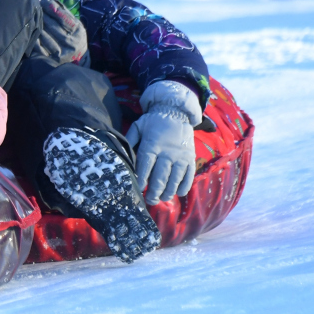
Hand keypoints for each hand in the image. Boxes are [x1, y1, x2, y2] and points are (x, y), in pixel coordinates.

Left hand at [127, 81, 201, 204]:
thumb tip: (122, 154)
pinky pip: (189, 175)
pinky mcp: (191, 158)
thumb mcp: (138, 126)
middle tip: (150, 200)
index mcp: (152, 144)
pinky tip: (178, 192)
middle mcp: (168, 152)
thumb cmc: (154, 122)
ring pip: (175, 178)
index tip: (138, 189)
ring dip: (169, 191)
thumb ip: (130, 139)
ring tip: (162, 198)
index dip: (141, 178)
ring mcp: (181, 156)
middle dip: (155, 190)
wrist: (177, 112)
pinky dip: (184, 185)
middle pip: (160, 175)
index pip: (146, 165)